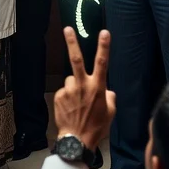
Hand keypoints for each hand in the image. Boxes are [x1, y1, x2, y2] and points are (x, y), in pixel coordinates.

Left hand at [53, 27, 113, 150]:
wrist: (76, 140)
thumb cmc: (97, 127)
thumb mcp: (110, 113)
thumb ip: (109, 97)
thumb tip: (107, 90)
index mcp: (97, 88)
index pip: (102, 63)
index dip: (103, 47)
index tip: (104, 32)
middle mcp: (82, 85)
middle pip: (76, 59)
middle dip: (72, 42)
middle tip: (67, 28)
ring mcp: (68, 90)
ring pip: (71, 80)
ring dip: (75, 87)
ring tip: (78, 104)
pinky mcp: (58, 96)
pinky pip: (64, 91)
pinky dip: (68, 97)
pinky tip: (71, 109)